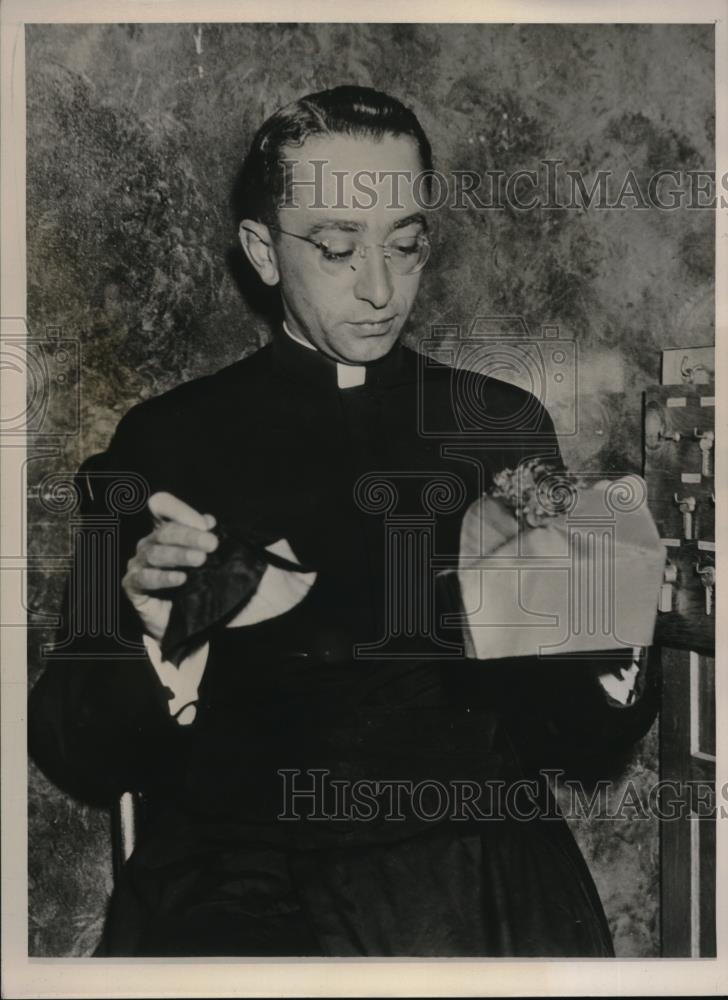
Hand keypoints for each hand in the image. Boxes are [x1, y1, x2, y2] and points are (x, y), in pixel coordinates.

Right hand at [122, 491, 218, 641]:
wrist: (187, 623)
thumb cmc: (197, 587)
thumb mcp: (209, 561)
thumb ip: (206, 539)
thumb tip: (208, 520)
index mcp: (165, 532)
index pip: (162, 506)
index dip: (180, 510)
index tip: (205, 524)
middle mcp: (149, 544)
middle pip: (164, 531)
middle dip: (189, 536)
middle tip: (211, 544)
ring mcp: (138, 564)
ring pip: (155, 553)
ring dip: (179, 555)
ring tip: (201, 560)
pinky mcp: (132, 586)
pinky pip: (145, 578)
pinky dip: (163, 577)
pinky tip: (181, 579)